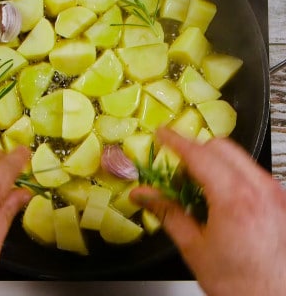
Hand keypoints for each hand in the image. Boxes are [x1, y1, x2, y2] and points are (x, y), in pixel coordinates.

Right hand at [130, 127, 285, 295]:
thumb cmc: (241, 285)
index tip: (162, 134)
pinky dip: (229, 172)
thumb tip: (143, 194)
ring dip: (212, 161)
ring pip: (237, 156)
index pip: (199, 154)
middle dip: (194, 149)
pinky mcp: (279, 199)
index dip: (176, 141)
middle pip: (220, 146)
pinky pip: (249, 171)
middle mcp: (260, 190)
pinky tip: (218, 195)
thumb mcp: (193, 247)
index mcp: (235, 200)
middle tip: (177, 166)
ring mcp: (274, 193)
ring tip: (196, 185)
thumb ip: (166, 212)